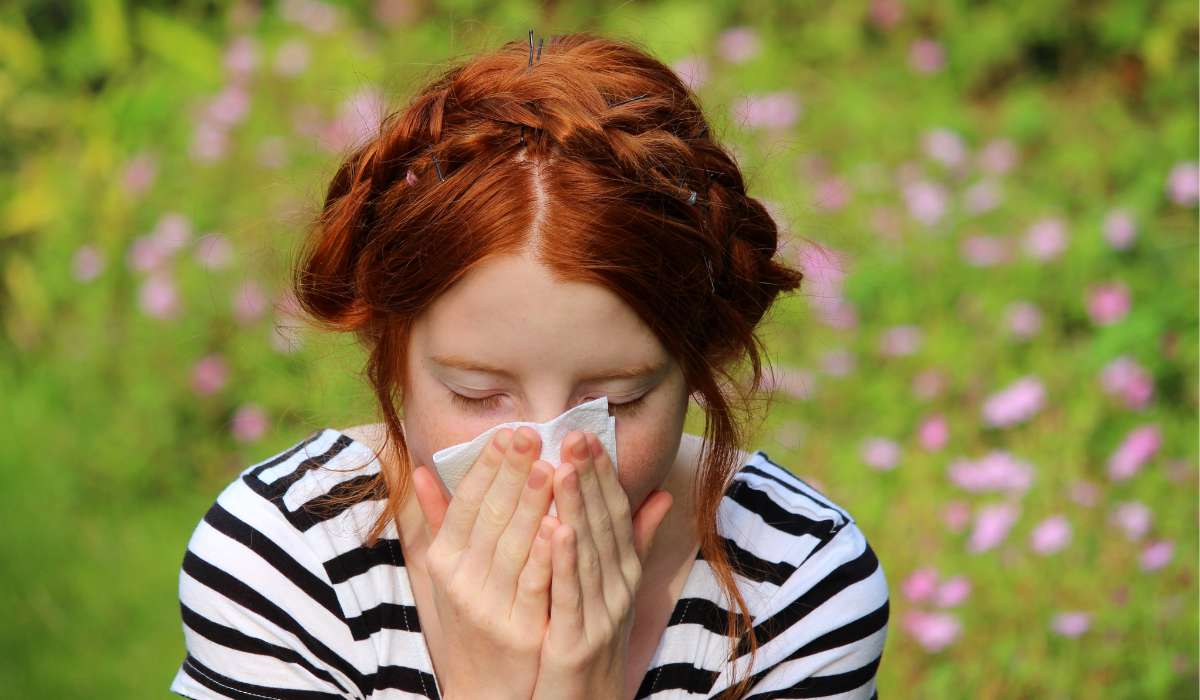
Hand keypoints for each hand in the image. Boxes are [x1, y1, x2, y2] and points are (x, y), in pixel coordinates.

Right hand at [411, 426, 558, 699]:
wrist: (486, 688)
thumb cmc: (471, 619)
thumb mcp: (447, 571)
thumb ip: (440, 519)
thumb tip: (421, 468)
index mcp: (445, 561)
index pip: (466, 503)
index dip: (486, 466)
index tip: (506, 431)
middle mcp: (462, 581)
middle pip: (490, 517)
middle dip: (512, 472)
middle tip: (531, 433)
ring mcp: (491, 607)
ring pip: (514, 547)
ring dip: (532, 505)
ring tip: (551, 467)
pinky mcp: (520, 631)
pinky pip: (534, 586)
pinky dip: (547, 555)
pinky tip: (562, 525)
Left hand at [530, 430, 673, 699]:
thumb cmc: (591, 639)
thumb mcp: (617, 586)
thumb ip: (636, 539)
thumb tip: (663, 493)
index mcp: (624, 569)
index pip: (615, 510)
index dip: (603, 471)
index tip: (586, 432)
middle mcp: (619, 585)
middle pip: (604, 522)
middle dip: (589, 476)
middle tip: (573, 433)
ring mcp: (603, 612)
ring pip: (588, 550)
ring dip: (578, 507)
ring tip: (563, 467)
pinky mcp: (579, 638)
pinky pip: (571, 592)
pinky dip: (565, 559)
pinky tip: (555, 529)